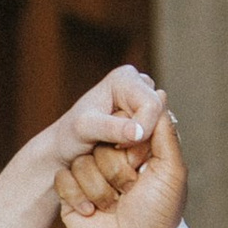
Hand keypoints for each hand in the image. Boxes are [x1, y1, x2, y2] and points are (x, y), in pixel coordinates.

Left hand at [32, 63, 166, 187]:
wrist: (66, 147)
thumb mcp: (85, 129)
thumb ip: (112, 129)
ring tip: (117, 148)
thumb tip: (139, 132)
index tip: (118, 147)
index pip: (151, 105)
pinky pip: (158, 138)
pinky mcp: (149, 119)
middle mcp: (139, 84)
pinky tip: (124, 150)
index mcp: (125, 77)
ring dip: (142, 144)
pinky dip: (143, 148)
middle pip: (160, 116)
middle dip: (142, 137)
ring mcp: (145, 102)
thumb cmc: (71, 135)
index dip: (142, 128)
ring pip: (161, 129)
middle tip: (116, 147)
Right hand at [59, 104, 188, 227]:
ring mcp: (89, 176)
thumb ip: (163, 131)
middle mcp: (110, 159)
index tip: (142, 165)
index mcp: (135, 150)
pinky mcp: (70, 193)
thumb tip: (158, 95)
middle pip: (98, 143)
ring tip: (113, 207)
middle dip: (116, 171)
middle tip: (130, 192)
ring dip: (100, 190)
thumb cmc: (159, 213)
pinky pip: (63, 179)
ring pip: (80, 162)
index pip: (120, 126)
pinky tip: (93, 213)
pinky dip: (79, 198)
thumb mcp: (171, 169)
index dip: (129, 146)